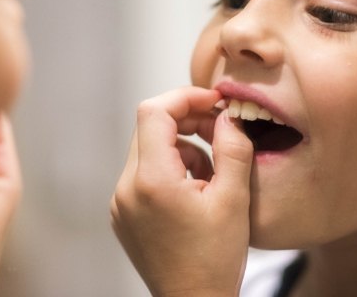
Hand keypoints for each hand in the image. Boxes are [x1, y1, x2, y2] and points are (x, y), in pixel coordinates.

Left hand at [111, 87, 253, 296]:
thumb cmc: (215, 259)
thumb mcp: (235, 199)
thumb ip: (233, 147)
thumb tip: (228, 115)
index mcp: (152, 181)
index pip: (154, 112)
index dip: (185, 97)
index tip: (213, 101)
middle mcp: (127, 188)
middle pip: (151, 126)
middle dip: (187, 119)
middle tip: (219, 128)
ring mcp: (121, 201)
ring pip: (150, 146)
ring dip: (182, 144)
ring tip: (211, 170)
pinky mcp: (124, 210)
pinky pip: (145, 169)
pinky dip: (171, 164)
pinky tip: (195, 186)